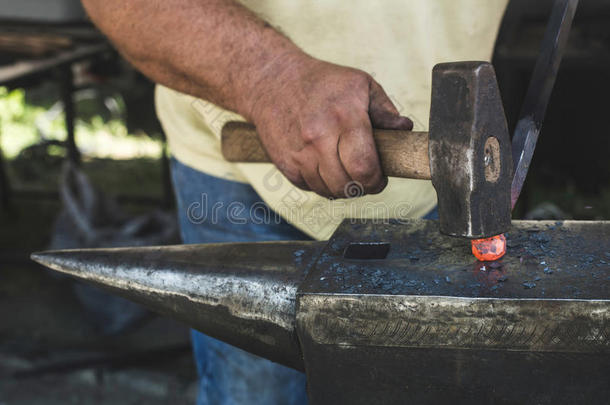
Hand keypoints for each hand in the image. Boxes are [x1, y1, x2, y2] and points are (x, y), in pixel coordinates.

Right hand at [246, 55, 412, 198]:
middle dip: (364, 187)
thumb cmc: (323, 83)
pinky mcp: (286, 164)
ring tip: (347, 171)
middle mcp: (319, 138)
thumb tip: (405, 130)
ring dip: (343, 188)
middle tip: (367, 177)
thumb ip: (385, 110)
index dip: (377, 180)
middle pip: (348, 186)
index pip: (364, 167)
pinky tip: (327, 167)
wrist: (272, 80)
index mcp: (344, 118)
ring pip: (329, 191)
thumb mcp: (360, 85)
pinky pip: (311, 188)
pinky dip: (323, 184)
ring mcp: (300, 154)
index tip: (380, 176)